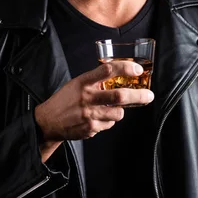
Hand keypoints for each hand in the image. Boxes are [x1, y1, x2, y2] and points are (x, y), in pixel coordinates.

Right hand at [35, 60, 154, 141]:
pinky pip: (109, 124)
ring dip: (120, 110)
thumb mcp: (77, 83)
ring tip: (110, 108)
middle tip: (149, 96)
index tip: (137, 69)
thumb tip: (121, 75)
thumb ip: (96, 80)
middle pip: (119, 96)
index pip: (107, 70)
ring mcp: (89, 114)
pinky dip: (108, 120)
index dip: (125, 68)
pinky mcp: (90, 129)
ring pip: (118, 113)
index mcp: (84, 82)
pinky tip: (96, 118)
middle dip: (139, 96)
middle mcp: (87, 97)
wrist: (48, 121)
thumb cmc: (66, 99)